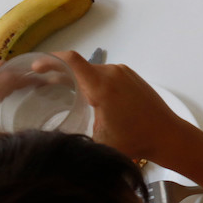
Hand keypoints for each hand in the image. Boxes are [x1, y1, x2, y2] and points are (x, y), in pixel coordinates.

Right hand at [52, 51, 188, 160]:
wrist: (168, 135)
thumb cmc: (135, 141)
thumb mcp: (98, 143)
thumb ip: (74, 137)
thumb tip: (51, 140)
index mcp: (102, 86)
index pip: (71, 60)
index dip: (49, 60)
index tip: (35, 67)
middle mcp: (113, 73)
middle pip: (79, 65)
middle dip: (59, 72)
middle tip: (41, 84)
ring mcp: (124, 72)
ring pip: (92, 70)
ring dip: (77, 78)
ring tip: (62, 92)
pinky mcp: (132, 76)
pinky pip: (106, 73)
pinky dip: (92, 80)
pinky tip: (87, 96)